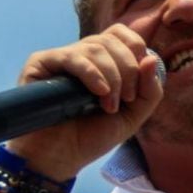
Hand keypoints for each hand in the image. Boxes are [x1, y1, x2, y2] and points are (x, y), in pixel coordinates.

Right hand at [6, 24, 163, 180]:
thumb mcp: (133, 116)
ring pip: (95, 47)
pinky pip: (71, 57)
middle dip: (128, 70)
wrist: (60, 157)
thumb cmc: (92, 136)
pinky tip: (99, 92)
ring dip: (112, 77)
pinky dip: (91, 73)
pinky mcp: (41, 63)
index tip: (137, 85)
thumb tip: (151, 58)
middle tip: (126, 99)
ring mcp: (61, 58)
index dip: (136, 52)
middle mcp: (82, 55)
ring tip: (109, 106)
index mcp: (104, 61)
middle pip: (112, 40)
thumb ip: (150, 90)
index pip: (123, 35)